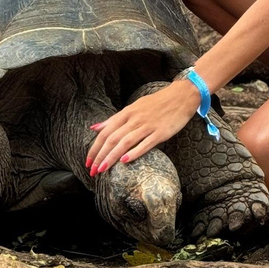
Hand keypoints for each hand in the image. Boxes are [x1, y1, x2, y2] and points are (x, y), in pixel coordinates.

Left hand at [86, 80, 200, 175]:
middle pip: (112, 139)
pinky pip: (145, 143)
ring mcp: (147, 126)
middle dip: (100, 156)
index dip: (95, 148)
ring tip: (103, 169)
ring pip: (125, 142)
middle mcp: (134, 119)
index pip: (105, 132)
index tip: (88, 161)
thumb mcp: (133, 107)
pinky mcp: (160, 132)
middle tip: (93, 170)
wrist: (180, 97)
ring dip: (112, 157)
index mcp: (126, 113)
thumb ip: (114, 119)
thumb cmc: (156, 103)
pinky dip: (134, 152)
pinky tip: (125, 161)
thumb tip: (95, 128)